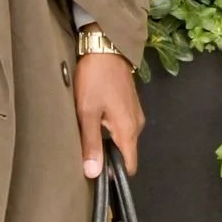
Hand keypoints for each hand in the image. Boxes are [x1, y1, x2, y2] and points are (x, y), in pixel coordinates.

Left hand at [75, 46, 143, 178]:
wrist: (106, 47)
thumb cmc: (95, 78)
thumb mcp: (88, 111)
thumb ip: (91, 143)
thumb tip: (93, 172)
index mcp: (128, 130)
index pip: (129, 166)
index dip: (114, 174)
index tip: (97, 175)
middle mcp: (136, 125)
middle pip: (125, 153)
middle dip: (108, 157)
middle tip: (85, 152)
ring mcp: (135, 113)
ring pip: (122, 139)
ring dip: (107, 141)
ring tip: (87, 134)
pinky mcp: (130, 104)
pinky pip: (122, 126)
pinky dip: (109, 128)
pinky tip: (94, 119)